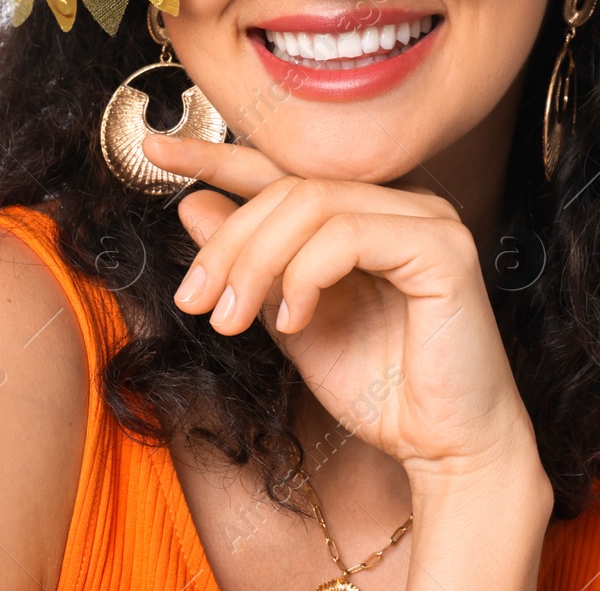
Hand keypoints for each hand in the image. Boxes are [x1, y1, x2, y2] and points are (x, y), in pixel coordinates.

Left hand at [141, 133, 544, 482]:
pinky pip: (348, 235)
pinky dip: (305, 274)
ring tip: (234, 321)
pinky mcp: (443, 247)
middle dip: (229, 242)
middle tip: (194, 300)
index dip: (217, 157)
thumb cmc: (381, 390)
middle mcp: (401, 204)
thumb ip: (251, 266)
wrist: (445, 448)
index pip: (284, 171)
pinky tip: (295, 320)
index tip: (155, 151)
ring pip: (312, 205)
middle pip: (289, 188)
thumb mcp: (290, 321)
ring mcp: (427, 219)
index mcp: (366, 214)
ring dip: (255, 263)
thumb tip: (192, 204)